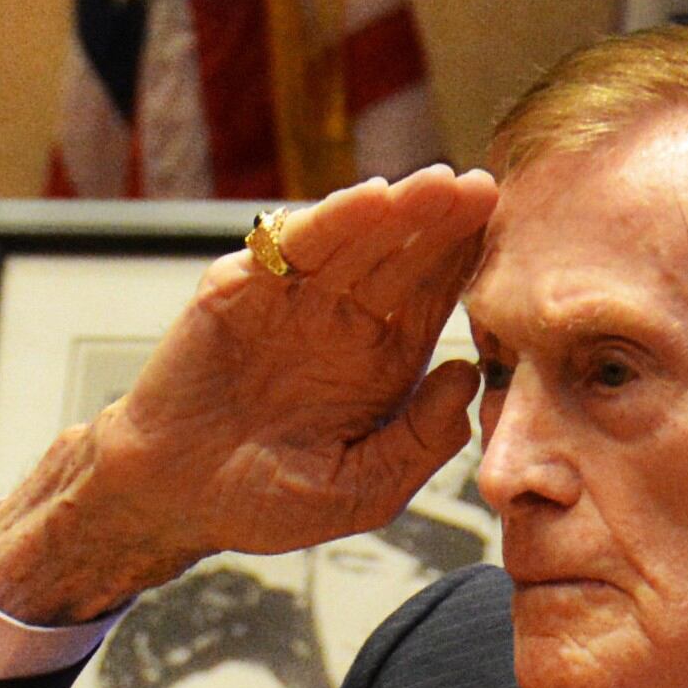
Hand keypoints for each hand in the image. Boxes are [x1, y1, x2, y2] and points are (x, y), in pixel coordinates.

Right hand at [0, 164, 497, 625]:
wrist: (173, 500)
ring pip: (355, 240)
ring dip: (397, 209)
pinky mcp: (239, 288)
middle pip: (403, 256)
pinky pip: (289, 246)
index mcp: (381, 360)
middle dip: (443, 221)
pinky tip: (369, 202)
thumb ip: (420, 442)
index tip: (515, 238)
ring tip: (439, 186)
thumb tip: (468, 374)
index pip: (435, 297)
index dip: (469, 264)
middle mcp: (342, 318)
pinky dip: (328, 221)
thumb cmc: (265, 500)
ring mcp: (291, 297)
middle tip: (485, 189)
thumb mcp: (363, 490)